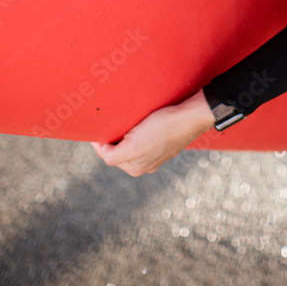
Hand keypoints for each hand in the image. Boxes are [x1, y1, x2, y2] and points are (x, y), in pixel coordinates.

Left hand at [90, 88, 215, 176]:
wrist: (190, 117)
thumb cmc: (162, 126)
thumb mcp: (134, 145)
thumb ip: (114, 155)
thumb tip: (103, 155)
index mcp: (134, 167)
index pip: (107, 155)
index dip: (100, 141)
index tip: (96, 127)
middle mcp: (143, 166)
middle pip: (117, 153)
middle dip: (111, 140)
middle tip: (108, 123)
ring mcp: (154, 157)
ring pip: (129, 148)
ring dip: (123, 138)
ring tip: (123, 123)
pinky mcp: (162, 147)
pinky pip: (142, 143)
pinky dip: (136, 135)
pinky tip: (140, 125)